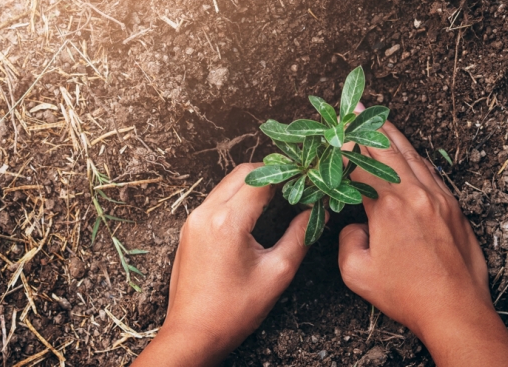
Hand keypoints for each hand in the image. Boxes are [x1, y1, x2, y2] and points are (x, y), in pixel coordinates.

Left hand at [134, 164, 318, 365]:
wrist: (192, 335)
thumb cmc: (234, 310)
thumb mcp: (277, 272)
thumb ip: (300, 237)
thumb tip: (318, 213)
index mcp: (227, 221)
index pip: (262, 178)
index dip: (289, 175)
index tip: (308, 180)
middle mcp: (205, 213)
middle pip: (242, 173)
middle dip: (272, 173)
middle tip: (296, 185)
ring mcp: (193, 220)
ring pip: (228, 184)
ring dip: (254, 184)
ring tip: (280, 197)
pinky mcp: (189, 230)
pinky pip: (216, 200)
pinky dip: (238, 197)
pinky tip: (256, 212)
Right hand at [338, 106, 507, 365]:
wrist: (455, 308)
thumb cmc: (407, 295)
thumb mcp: (358, 273)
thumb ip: (347, 240)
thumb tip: (354, 225)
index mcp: (389, 207)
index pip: (362, 166)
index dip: (345, 149)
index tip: (334, 135)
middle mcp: (416, 194)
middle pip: (389, 149)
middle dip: (370, 127)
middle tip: (356, 108)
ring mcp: (439, 198)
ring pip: (413, 156)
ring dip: (394, 136)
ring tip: (379, 120)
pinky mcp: (454, 207)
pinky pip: (431, 172)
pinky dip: (414, 157)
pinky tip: (408, 154)